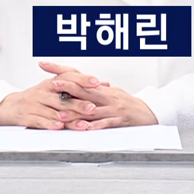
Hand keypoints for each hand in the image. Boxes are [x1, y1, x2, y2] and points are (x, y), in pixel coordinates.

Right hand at [0, 62, 106, 128]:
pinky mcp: (26, 115)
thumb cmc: (35, 98)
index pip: (68, 77)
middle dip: (79, 103)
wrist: (8, 106)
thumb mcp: (53, 89)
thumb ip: (77, 87)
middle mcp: (43, 91)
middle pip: (63, 96)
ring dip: (68, 118)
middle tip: (92, 107)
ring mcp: (34, 103)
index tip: (96, 83)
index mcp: (51, 83)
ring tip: (82, 123)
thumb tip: (103, 84)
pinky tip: (59, 126)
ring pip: (54, 110)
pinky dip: (50, 123)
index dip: (83, 80)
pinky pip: (39, 119)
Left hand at [39, 61, 157, 130]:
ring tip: (60, 113)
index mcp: (101, 88)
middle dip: (66, 87)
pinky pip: (105, 123)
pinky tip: (85, 128)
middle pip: (83, 90)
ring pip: (91, 109)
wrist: (148, 113)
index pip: (77, 76)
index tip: (45, 65)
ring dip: (75, 111)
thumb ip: (93, 90)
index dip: (61, 70)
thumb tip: (77, 83)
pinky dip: (95, 126)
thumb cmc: (127, 103)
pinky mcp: (119, 121)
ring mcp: (112, 108)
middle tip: (52, 85)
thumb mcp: (110, 93)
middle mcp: (106, 96)